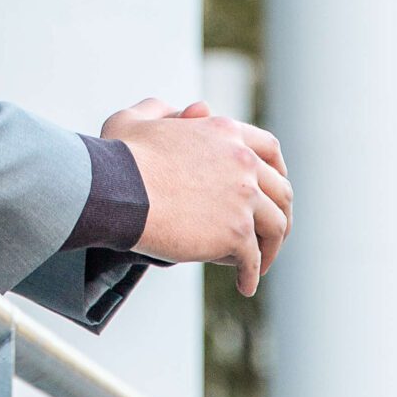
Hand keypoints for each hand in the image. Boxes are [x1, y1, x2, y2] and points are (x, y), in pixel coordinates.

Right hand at [101, 96, 291, 297]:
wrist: (116, 189)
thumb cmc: (118, 156)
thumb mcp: (136, 118)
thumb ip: (161, 110)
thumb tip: (184, 111)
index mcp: (225, 132)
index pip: (269, 149)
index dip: (277, 172)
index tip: (273, 191)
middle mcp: (242, 161)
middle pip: (281, 192)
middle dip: (281, 216)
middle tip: (269, 236)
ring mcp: (242, 197)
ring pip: (275, 228)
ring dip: (270, 249)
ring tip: (258, 265)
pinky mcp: (235, 232)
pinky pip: (252, 260)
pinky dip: (251, 276)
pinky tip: (244, 286)